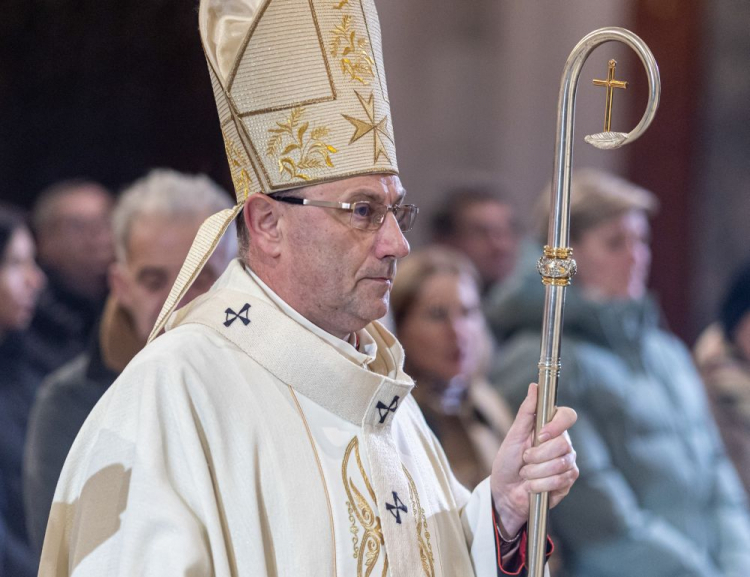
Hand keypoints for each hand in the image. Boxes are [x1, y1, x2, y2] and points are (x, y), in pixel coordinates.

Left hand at [490, 383, 578, 537]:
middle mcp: (563, 444)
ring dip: (537, 472)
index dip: (557, 425)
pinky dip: (541, 485)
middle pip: (564, 444)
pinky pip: (562, 481)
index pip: (568, 416)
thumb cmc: (508, 462)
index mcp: (551, 428)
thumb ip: (526, 412)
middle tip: (525, 460)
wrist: (505, 491)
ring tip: (526, 474)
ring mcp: (567, 463)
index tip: (541, 435)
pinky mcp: (567, 482)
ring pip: (562, 464)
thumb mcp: (513, 435)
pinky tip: (532, 486)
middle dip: (538, 456)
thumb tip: (534, 386)